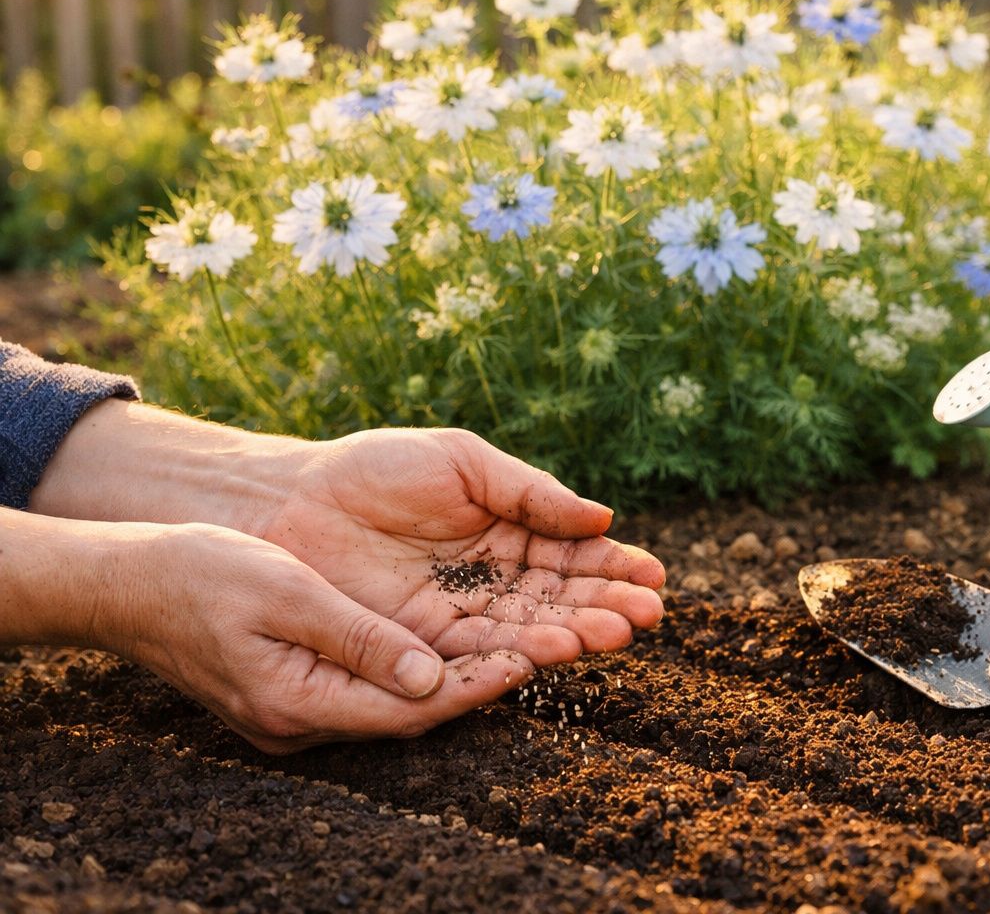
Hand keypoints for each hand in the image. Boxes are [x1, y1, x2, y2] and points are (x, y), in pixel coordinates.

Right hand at [108, 521, 532, 753]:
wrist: (130, 584)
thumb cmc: (203, 574)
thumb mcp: (286, 594)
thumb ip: (358, 637)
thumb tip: (429, 675)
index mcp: (298, 703)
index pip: (410, 707)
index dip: (477, 684)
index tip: (534, 659)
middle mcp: (303, 723)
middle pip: (414, 713)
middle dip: (484, 682)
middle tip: (551, 653)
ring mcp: (299, 715)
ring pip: (400, 704)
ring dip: (462, 676)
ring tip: (527, 645)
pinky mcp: (299, 694)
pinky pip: (376, 689)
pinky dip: (422, 667)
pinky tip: (462, 640)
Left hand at [255, 428, 664, 670]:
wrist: (289, 503)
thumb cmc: (374, 469)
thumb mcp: (461, 462)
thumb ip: (530, 491)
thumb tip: (603, 515)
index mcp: (509, 530)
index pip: (574, 553)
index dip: (615, 565)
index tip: (656, 576)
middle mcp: (493, 579)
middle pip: (562, 598)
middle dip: (607, 606)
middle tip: (649, 615)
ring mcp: (460, 614)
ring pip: (528, 630)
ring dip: (575, 634)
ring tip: (615, 634)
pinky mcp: (423, 646)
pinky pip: (477, 653)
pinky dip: (518, 653)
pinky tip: (556, 651)